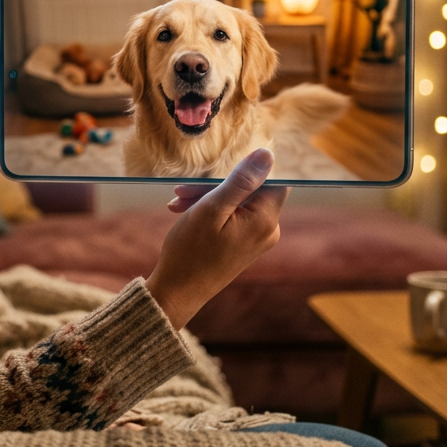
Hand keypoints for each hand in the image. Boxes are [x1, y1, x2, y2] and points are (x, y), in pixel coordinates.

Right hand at [144, 148, 287, 329]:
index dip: (244, 170)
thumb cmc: (191, 252)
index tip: (215, 174)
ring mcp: (256, 239)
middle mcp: (267, 230)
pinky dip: (210, 211)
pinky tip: (184, 213)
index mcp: (265, 220)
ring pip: (236, 202)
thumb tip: (267, 154)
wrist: (178, 292)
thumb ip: (241, 181)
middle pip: (249, 190)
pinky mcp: (244, 244)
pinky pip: (232, 217)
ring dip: (206, 198)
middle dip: (214, 187)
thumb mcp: (212, 209)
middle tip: (180, 192)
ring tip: (177, 204)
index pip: (270, 178)